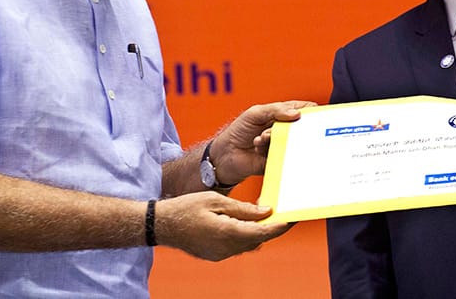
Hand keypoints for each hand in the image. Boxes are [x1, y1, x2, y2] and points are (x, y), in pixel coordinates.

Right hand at [155, 191, 293, 260]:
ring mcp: (220, 254)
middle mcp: (227, 248)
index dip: (281, 226)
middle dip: (272, 227)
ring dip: (258, 231)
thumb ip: (243, 208)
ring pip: (249, 244)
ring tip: (263, 213)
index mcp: (228, 232)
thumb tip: (266, 211)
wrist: (161, 224)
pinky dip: (245, 235)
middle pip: (259, 239)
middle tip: (282, 211)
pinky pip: (237, 247)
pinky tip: (245, 222)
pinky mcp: (215, 255)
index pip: (263, 232)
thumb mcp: (216, 200)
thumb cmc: (186, 207)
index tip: (294, 217)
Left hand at [212, 100, 314, 184]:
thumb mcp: (255, 113)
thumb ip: (276, 110)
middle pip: (301, 128)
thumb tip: (297, 114)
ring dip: (277, 138)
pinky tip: (258, 146)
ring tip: (263, 137)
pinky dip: (270, 149)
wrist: (225, 155)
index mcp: (280, 116)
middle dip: (295, 127)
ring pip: (292, 142)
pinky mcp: (278, 160)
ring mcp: (281, 145)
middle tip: (286, 128)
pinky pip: (284, 156)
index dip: (309, 111)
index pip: (301, 110)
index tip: (315, 114)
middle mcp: (283, 131)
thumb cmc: (238, 130)